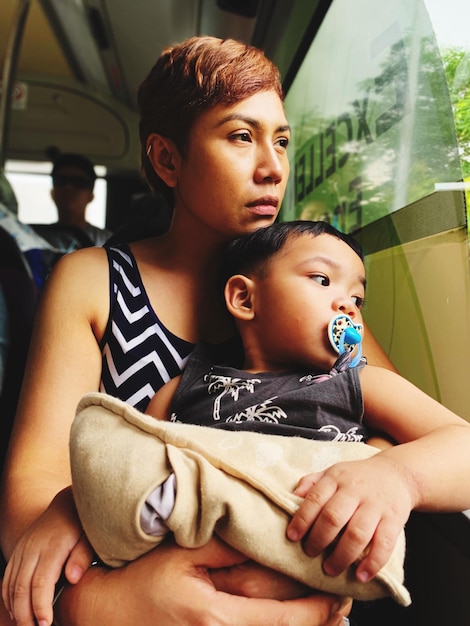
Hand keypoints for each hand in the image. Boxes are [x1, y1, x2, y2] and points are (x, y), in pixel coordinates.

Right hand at [2, 487, 93, 625]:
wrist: (66, 504)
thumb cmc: (82, 524)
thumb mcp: (89, 537)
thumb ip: (82, 557)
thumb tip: (72, 578)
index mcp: (53, 547)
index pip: (41, 582)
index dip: (41, 606)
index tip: (46, 624)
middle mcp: (33, 549)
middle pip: (22, 588)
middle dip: (26, 615)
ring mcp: (23, 550)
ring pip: (11, 586)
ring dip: (16, 610)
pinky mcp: (18, 552)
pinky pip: (8, 579)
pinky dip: (9, 598)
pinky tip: (17, 612)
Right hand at [55, 536, 350, 625]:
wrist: (101, 616)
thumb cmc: (139, 582)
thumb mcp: (180, 557)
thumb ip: (224, 548)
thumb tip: (261, 538)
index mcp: (216, 617)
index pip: (280, 617)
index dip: (315, 610)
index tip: (339, 598)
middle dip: (317, 623)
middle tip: (344, 607)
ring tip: (330, 618)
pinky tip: (290, 623)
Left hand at [287, 454, 411, 582]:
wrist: (396, 473)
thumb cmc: (357, 477)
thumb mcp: (333, 472)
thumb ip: (312, 482)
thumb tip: (293, 496)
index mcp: (336, 478)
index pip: (316, 498)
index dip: (302, 519)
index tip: (292, 536)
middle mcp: (355, 490)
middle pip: (334, 517)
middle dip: (319, 539)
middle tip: (310, 553)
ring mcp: (376, 505)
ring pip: (357, 533)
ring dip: (342, 556)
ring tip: (330, 569)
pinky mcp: (394, 519)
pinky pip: (384, 544)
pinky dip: (373, 563)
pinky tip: (361, 575)